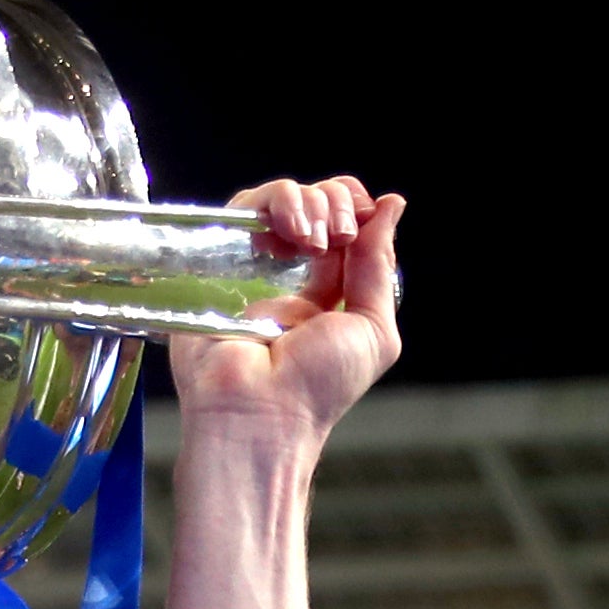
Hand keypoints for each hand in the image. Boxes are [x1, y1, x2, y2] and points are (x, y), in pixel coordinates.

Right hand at [169, 176, 403, 448]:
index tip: (364, 217)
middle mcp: (288, 275)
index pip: (344, 226)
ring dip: (309, 203)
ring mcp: (252, 265)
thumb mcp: (374, 329)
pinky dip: (277, 203)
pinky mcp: (218, 259)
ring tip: (314, 237)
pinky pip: (244, 208)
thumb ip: (379, 268)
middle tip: (339, 234)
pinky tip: (292, 231)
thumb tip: (390, 205)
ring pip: (282, 199)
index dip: (356, 208)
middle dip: (336, 203)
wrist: (259, 409)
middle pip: (315, 203)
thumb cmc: (317, 386)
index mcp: (326, 292)